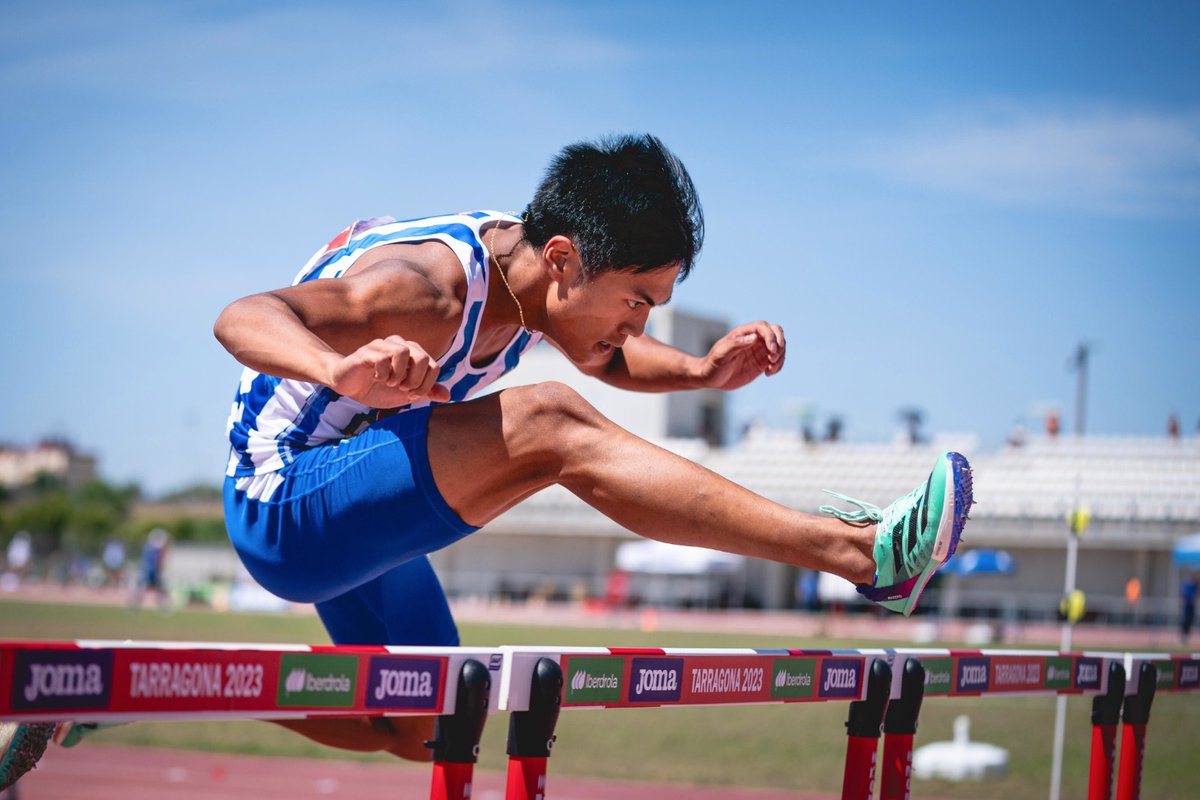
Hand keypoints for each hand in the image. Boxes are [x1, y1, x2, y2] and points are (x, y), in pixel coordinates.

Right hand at [328, 336, 451, 406]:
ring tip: (390, 383)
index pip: (433, 366)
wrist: (348, 386)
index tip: (413, 394)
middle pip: (422, 357)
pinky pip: (382, 357)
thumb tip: (448, 395)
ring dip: (399, 374)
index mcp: (412, 353)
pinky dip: (383, 374)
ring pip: (403, 352)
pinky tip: (377, 379)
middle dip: (415, 380)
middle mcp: (399, 345)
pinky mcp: (366, 352)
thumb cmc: (377, 388)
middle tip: (403, 389)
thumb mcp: (404, 394)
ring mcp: (382, 346)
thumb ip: (425, 392)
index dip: (427, 385)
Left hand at [697, 321, 785, 390]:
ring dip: (780, 357)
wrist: (710, 378)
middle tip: (773, 358)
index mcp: (743, 333)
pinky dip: (778, 366)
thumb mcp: (721, 354)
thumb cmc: (712, 364)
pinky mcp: (761, 363)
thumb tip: (754, 337)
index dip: (771, 336)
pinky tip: (768, 374)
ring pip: (779, 346)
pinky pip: (777, 360)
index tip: (772, 350)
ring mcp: (758, 351)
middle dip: (780, 344)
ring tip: (770, 369)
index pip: (763, 327)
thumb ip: (736, 344)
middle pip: (776, 332)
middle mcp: (753, 339)